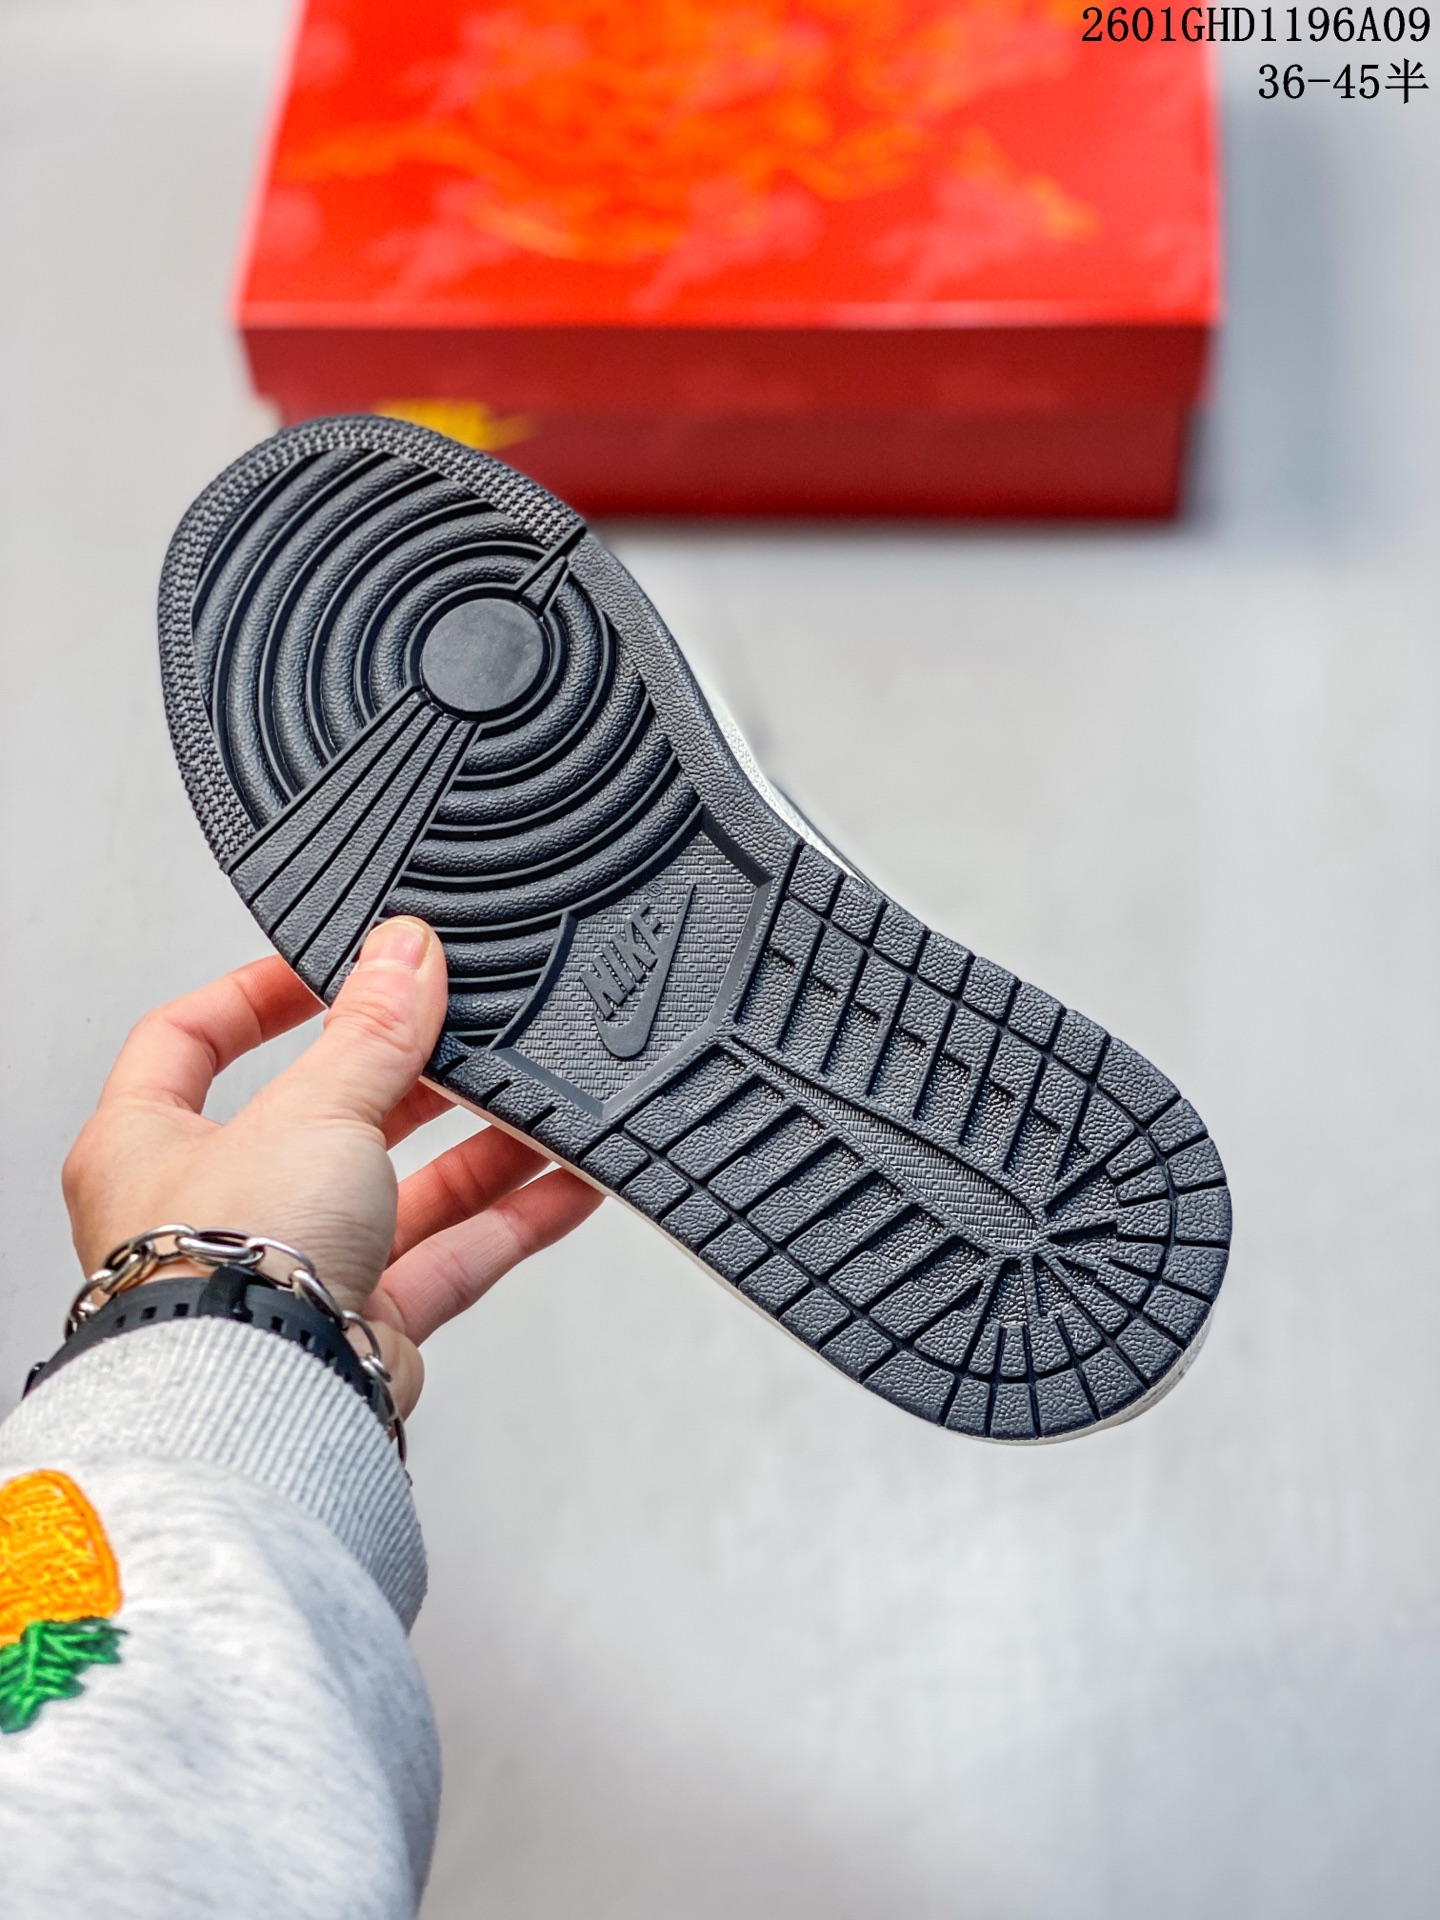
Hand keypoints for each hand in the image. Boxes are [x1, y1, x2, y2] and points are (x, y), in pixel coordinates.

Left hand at [61, 917, 601, 1416]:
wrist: (265, 1399)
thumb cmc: (223, 1265)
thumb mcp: (312, 1106)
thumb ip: (371, 1030)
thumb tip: (404, 954)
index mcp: (148, 1144)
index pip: (188, 1040)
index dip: (256, 995)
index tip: (330, 971)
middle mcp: (215, 1209)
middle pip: (320, 1115)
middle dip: (401, 1076)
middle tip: (457, 1032)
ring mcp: (291, 1269)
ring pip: (398, 1189)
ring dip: (475, 1147)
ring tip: (534, 1102)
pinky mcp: (362, 1325)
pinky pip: (450, 1257)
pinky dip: (510, 1220)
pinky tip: (564, 1182)